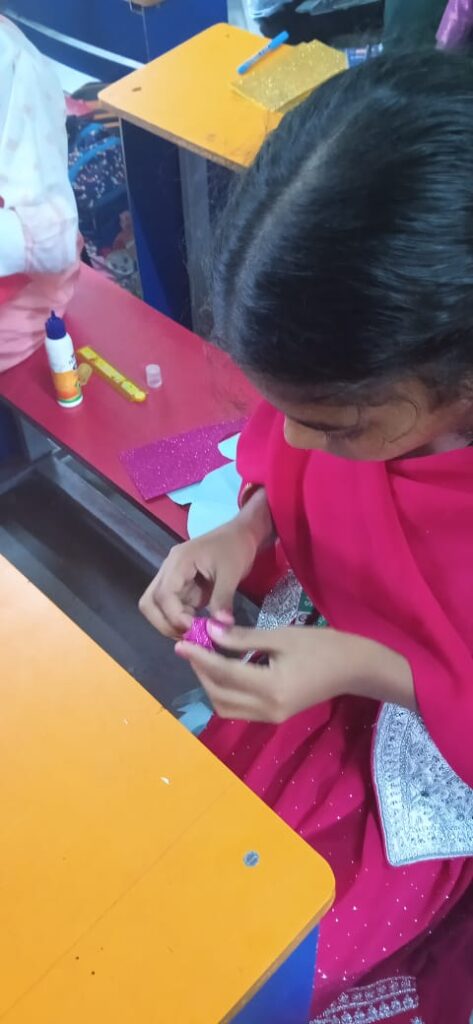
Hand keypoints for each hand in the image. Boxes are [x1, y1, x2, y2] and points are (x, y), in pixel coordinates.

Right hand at [139, 521, 257, 638]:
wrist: (241, 535)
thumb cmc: (235, 548)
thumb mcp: (232, 573)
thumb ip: (222, 599)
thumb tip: (221, 626)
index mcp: (178, 562)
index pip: (163, 594)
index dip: (175, 616)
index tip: (194, 629)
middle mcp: (169, 570)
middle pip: (150, 602)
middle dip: (165, 624)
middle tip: (189, 637)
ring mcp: (173, 579)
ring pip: (157, 607)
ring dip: (172, 623)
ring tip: (195, 634)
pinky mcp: (181, 587)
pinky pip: (173, 607)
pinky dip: (182, 620)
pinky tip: (199, 627)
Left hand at [175, 623, 415, 721]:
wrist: (354, 668)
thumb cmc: (322, 646)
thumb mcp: (280, 636)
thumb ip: (243, 638)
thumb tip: (210, 631)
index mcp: (270, 688)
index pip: (223, 673)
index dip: (199, 657)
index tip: (181, 642)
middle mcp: (268, 710)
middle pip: (219, 695)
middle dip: (201, 672)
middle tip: (193, 647)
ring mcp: (271, 717)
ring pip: (226, 707)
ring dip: (211, 684)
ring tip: (205, 657)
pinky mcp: (274, 717)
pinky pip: (239, 709)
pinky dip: (225, 691)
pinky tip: (224, 669)